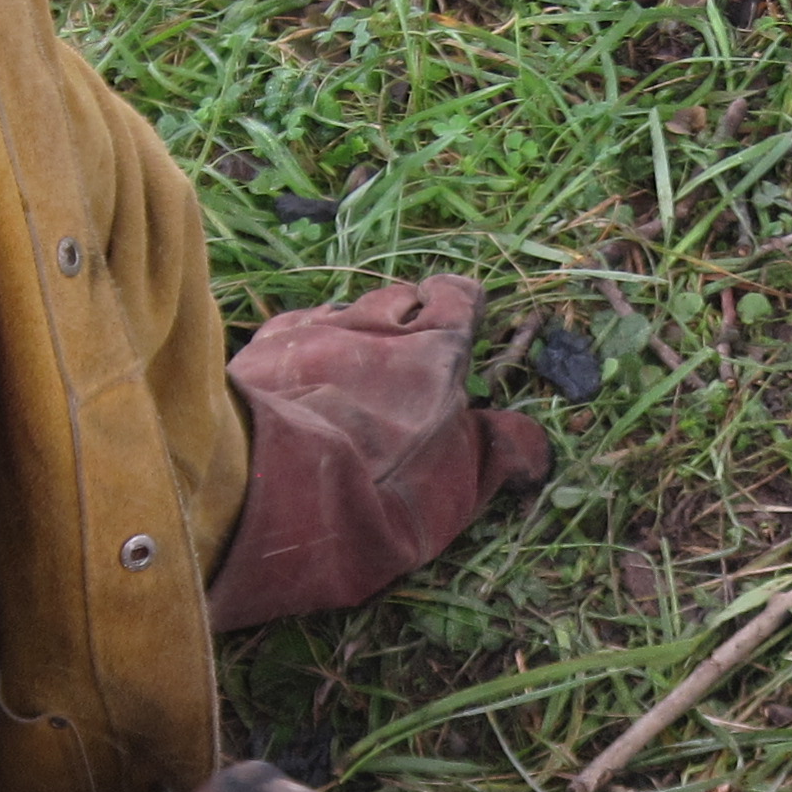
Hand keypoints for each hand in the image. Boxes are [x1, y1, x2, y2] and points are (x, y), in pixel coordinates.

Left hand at [204, 276, 552, 630]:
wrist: (264, 492)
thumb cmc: (377, 493)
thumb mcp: (457, 491)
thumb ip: (497, 455)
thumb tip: (531, 442)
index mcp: (435, 350)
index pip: (457, 298)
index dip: (460, 304)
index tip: (460, 317)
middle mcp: (374, 324)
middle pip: (397, 298)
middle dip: (405, 316)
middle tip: (405, 353)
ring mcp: (313, 331)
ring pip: (342, 311)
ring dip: (352, 331)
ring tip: (350, 368)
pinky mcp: (260, 348)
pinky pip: (293, 329)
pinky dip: (304, 343)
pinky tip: (299, 375)